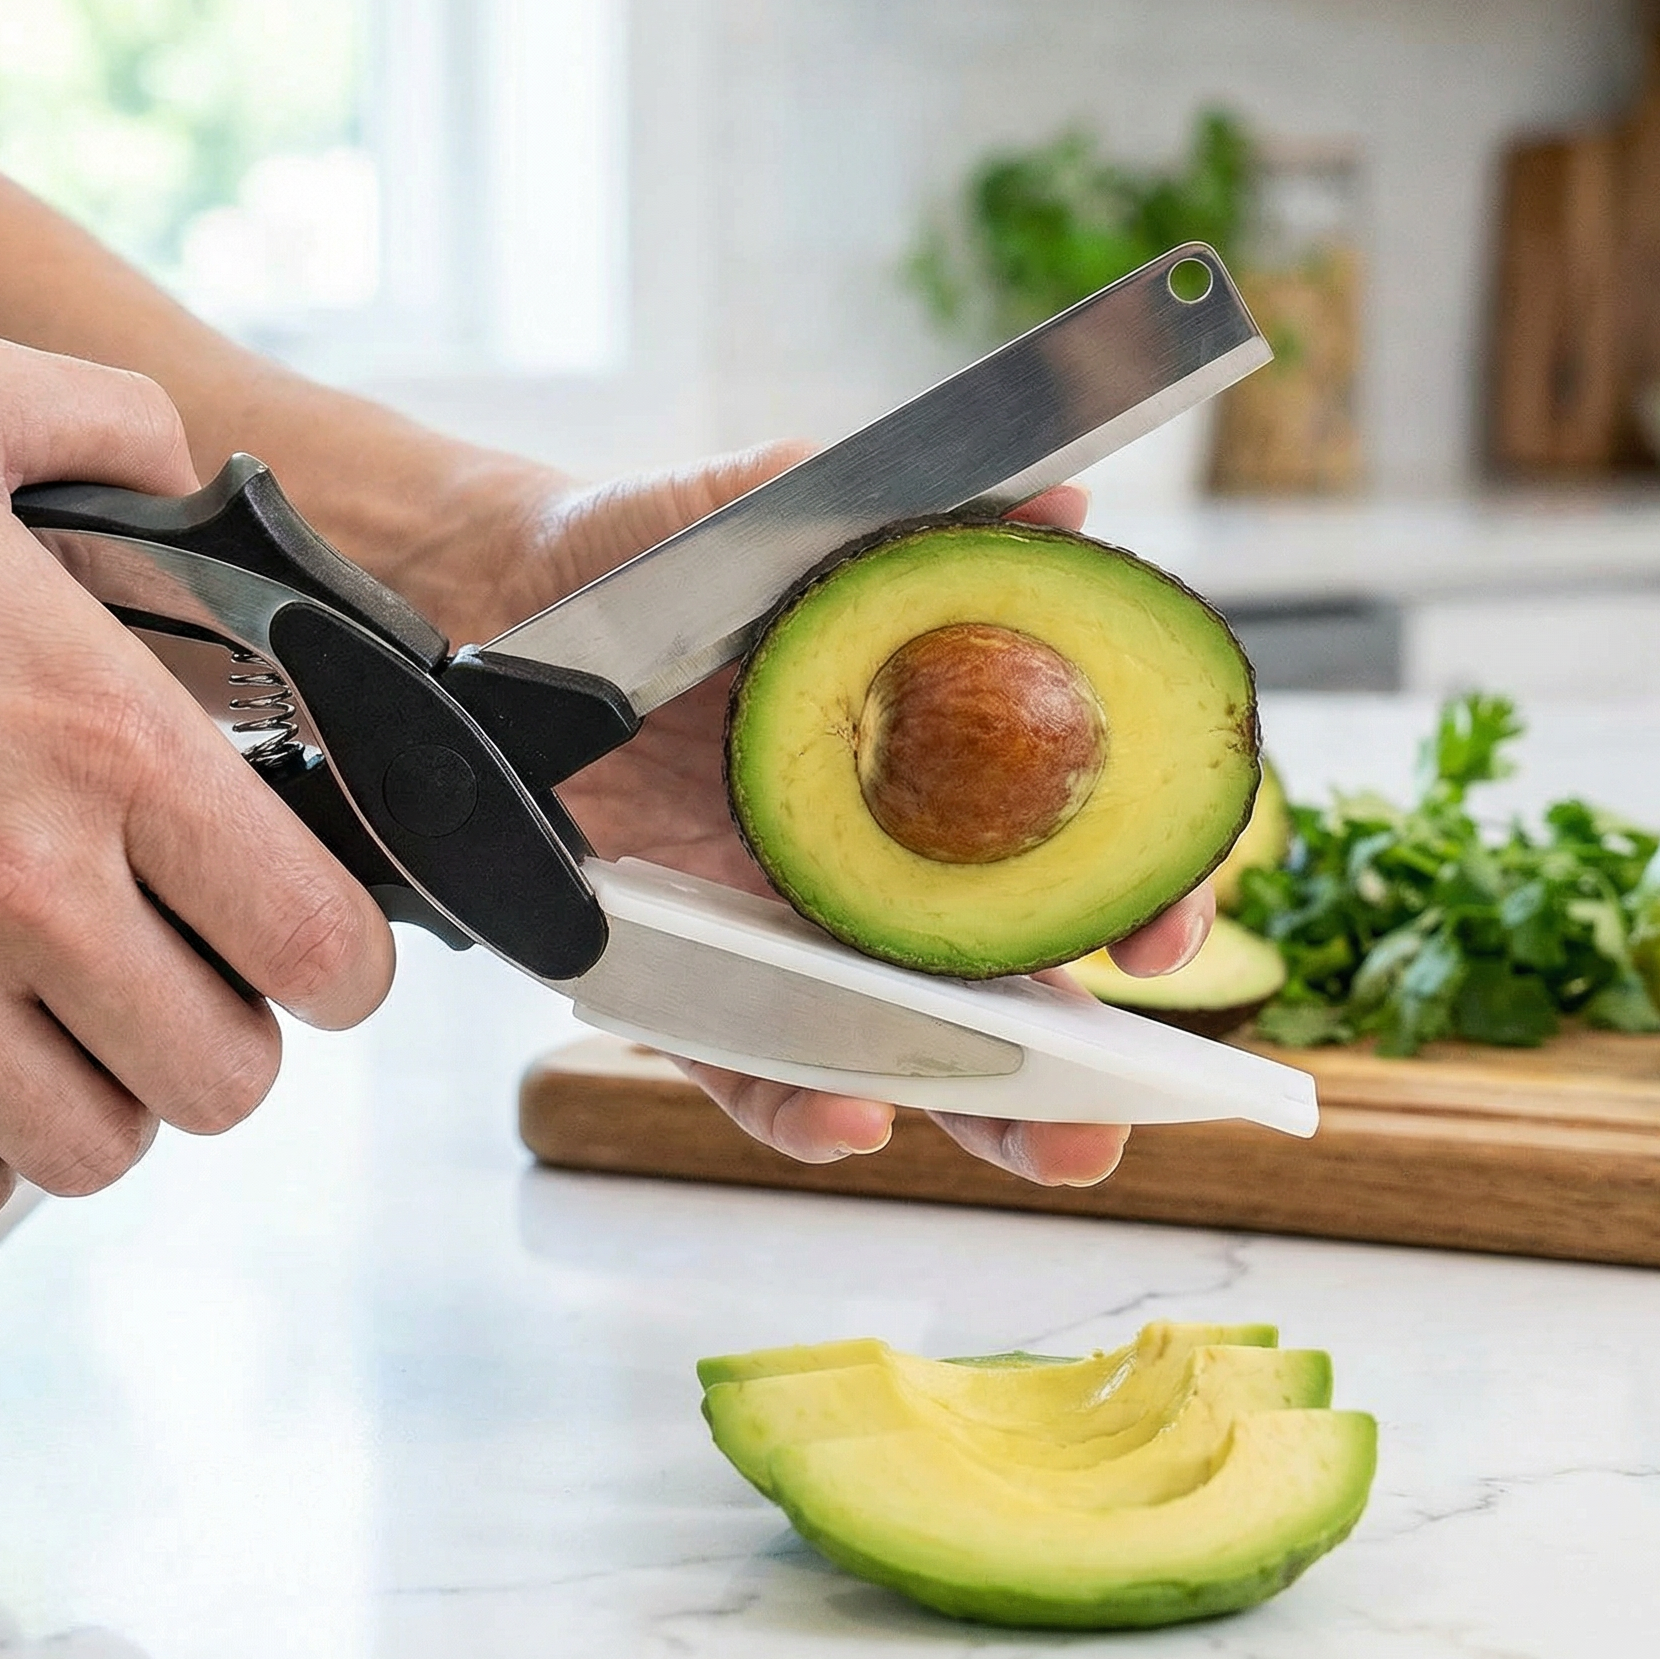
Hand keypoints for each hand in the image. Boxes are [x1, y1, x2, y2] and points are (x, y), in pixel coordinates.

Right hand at [0, 327, 394, 1223]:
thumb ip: (115, 423)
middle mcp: (17, 881)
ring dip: (112, 1096)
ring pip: (92, 1148)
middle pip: (222, 1077)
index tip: (325, 950)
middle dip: (232, 1035)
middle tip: (198, 979)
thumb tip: (187, 474)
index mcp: (98, 737)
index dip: (347, 966)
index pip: (312, 940)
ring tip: (86, 1026)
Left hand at [444, 443, 1213, 1189]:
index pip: (1063, 849)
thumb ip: (916, 521)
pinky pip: (747, 1061)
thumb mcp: (784, 515)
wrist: (493, 598)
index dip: (1133, 896)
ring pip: (900, 1041)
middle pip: (1002, 977)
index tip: (1166, 936)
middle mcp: (866, 861)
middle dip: (1084, 1058)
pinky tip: (851, 1110)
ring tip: (1050, 1150)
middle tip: (1129, 1106)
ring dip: (982, 1110)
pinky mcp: (678, 971)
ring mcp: (777, 925)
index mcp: (921, 766)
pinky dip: (801, 1103)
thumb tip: (1063, 508)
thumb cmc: (649, 557)